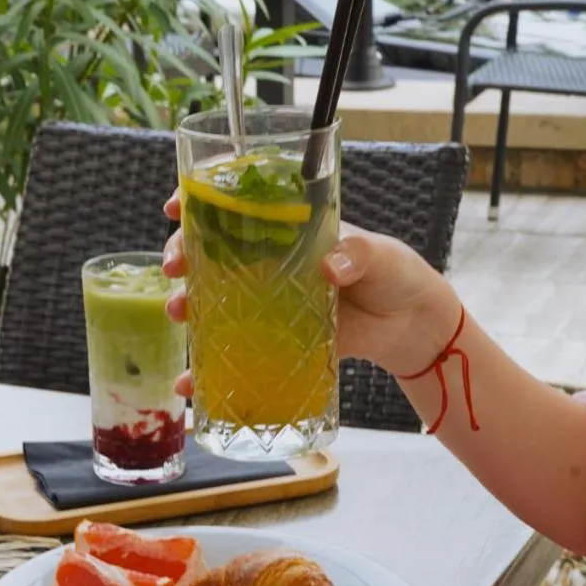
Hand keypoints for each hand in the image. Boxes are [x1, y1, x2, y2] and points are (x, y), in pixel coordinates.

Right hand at [160, 191, 460, 394]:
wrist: (411, 327)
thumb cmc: (396, 274)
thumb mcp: (379, 255)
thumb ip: (357, 255)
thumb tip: (332, 267)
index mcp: (288, 230)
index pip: (235, 206)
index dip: (199, 201)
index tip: (175, 206)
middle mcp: (267, 263)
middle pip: (208, 252)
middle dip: (180, 254)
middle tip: (174, 266)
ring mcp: (265, 303)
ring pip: (211, 300)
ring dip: (185, 306)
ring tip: (179, 312)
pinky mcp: (272, 342)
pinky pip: (232, 353)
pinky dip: (204, 371)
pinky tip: (187, 383)